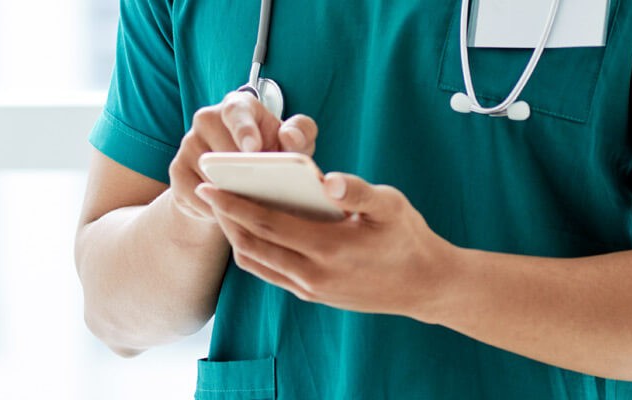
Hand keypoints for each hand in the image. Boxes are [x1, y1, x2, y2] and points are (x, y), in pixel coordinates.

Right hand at [169, 92, 318, 220]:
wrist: (237, 178)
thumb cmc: (271, 153)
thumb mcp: (294, 143)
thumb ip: (301, 133)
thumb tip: (289, 137)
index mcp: (237, 106)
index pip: (235, 112)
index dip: (244, 130)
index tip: (254, 149)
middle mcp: (207, 119)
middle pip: (221, 150)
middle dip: (243, 175)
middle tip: (264, 192)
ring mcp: (188, 144)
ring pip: (208, 177)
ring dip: (231, 195)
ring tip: (252, 203)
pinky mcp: (177, 171)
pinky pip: (197, 196)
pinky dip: (216, 209)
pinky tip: (232, 213)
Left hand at [195, 172, 454, 318]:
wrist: (425, 286)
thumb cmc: (407, 238)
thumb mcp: (391, 206)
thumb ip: (358, 191)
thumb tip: (328, 179)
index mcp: (329, 247)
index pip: (267, 224)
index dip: (233, 204)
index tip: (209, 185)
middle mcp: (313, 274)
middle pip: (252, 245)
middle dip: (225, 218)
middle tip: (206, 191)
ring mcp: (311, 289)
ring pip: (257, 263)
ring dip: (235, 237)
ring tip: (223, 209)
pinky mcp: (313, 295)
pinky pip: (271, 274)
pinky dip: (253, 252)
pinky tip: (249, 231)